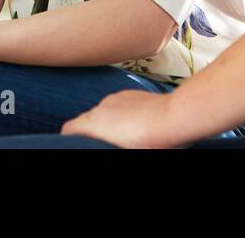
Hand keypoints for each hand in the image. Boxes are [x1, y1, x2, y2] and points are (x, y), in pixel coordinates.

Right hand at [60, 89, 186, 148]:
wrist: (174, 117)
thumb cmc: (152, 142)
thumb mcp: (123, 151)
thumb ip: (107, 146)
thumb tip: (105, 145)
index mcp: (94, 123)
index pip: (69, 129)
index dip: (70, 138)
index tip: (75, 145)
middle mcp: (101, 107)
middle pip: (86, 119)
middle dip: (90, 131)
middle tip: (101, 144)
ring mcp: (116, 97)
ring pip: (103, 111)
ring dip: (107, 122)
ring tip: (122, 136)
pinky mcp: (131, 93)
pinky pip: (118, 105)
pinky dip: (120, 114)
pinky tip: (135, 124)